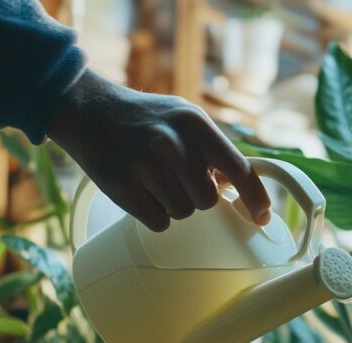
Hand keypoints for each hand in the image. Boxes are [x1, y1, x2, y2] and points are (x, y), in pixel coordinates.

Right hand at [47, 70, 270, 230]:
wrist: (89, 110)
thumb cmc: (146, 119)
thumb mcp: (186, 119)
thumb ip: (214, 150)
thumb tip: (240, 186)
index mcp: (196, 125)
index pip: (239, 169)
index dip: (255, 197)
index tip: (262, 217)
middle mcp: (173, 144)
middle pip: (207, 201)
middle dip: (195, 195)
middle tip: (175, 177)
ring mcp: (146, 166)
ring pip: (183, 213)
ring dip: (173, 204)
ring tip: (154, 179)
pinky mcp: (122, 188)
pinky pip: (159, 222)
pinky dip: (153, 214)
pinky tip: (141, 190)